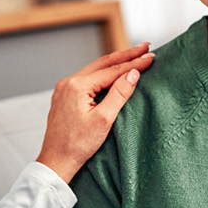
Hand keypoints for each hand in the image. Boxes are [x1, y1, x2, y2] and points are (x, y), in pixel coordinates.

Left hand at [35, 42, 154, 181]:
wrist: (56, 161)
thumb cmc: (78, 145)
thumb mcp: (104, 120)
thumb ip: (119, 94)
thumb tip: (133, 73)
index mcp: (77, 86)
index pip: (112, 70)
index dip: (134, 63)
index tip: (151, 57)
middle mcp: (68, 82)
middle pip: (103, 63)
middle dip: (125, 54)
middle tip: (145, 46)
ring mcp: (64, 89)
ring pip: (94, 70)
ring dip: (114, 62)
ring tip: (132, 55)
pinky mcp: (64, 96)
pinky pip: (86, 79)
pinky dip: (102, 73)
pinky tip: (111, 72)